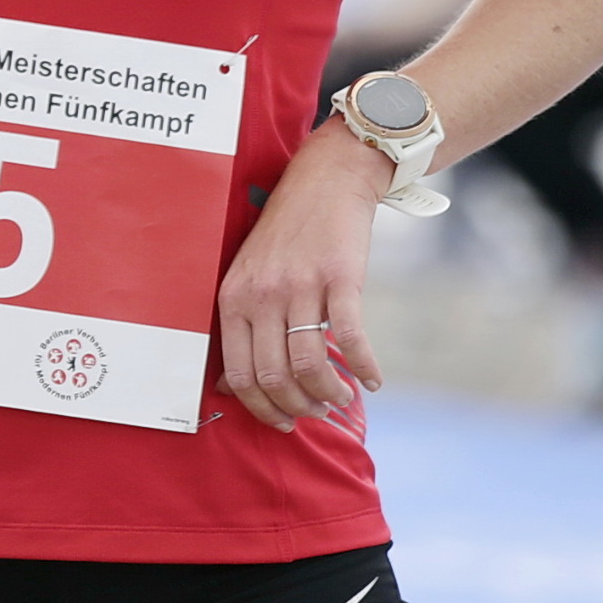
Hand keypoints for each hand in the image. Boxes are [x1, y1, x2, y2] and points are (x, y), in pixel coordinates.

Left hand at [213, 129, 390, 433]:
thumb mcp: (248, 276)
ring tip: (343, 399)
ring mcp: (300, 286)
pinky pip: (351, 337)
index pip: (240, 374)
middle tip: (317, 412)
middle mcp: (262, 294)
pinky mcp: (339, 278)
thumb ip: (241, 327)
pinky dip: (364, 367)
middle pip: (275, 376)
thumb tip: (229, 386)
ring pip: (309, 364)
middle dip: (298, 407)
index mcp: (234, 298)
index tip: (284, 421)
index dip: (263, 408)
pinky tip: (373, 379)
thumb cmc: (286, 235)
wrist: (325, 181)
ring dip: (329, 393)